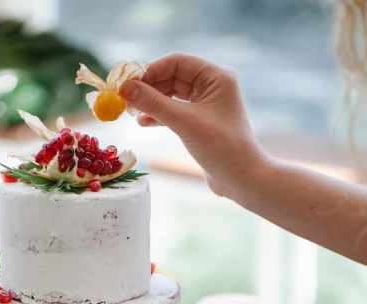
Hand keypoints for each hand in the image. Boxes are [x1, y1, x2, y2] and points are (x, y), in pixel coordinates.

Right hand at [121, 52, 267, 199]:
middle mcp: (213, 84)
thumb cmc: (220, 147)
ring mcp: (207, 103)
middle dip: (149, 87)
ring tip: (132, 112)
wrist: (241, 178)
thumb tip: (125, 89)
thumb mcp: (184, 122)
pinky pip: (175, 110)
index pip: (176, 61)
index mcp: (216, 76)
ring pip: (172, 94)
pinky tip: (144, 122)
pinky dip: (159, 115)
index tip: (127, 83)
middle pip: (172, 76)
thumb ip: (154, 104)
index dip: (150, 70)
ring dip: (152, 102)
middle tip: (125, 98)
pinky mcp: (201, 120)